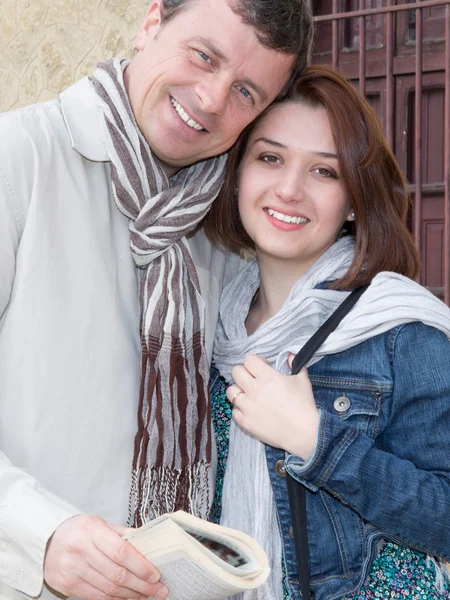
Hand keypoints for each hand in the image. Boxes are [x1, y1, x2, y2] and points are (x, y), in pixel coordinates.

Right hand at [44, 514, 167, 599]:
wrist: (46, 541)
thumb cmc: (78, 530)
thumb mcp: (100, 524)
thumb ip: (122, 534)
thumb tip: (148, 544)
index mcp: (92, 530)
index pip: (121, 551)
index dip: (141, 566)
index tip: (155, 574)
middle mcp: (81, 550)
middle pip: (117, 574)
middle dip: (141, 585)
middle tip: (159, 589)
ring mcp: (72, 570)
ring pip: (108, 589)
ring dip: (131, 595)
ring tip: (147, 595)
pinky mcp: (68, 585)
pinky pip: (97, 597)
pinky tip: (128, 598)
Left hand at [227, 354, 319, 459]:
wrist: (304, 433)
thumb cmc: (304, 405)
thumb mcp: (302, 380)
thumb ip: (295, 364)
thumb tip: (289, 355)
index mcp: (267, 377)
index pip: (248, 360)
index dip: (255, 361)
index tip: (263, 367)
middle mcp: (254, 390)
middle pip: (235, 372)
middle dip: (244, 372)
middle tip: (253, 379)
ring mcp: (247, 407)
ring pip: (231, 391)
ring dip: (239, 390)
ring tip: (250, 395)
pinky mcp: (245, 422)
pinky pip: (234, 411)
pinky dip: (241, 409)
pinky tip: (251, 410)